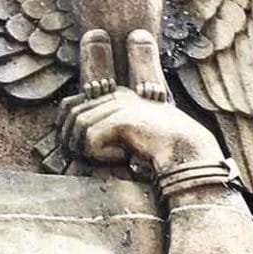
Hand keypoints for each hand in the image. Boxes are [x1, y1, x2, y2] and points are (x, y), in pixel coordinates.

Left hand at [56, 87, 222, 172]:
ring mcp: (120, 104)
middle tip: (90, 157)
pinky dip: (102, 155)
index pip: (70, 104)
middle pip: (71, 115)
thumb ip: (102, 131)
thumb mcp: (127, 135)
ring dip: (89, 149)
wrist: (188, 151)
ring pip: (79, 127)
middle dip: (71, 140)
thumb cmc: (159, 149)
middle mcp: (116, 96)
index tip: (73, 146)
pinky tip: (123, 157)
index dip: (64, 126)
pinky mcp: (121, 118)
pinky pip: (91, 140)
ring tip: (113, 157)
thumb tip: (68, 141)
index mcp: (116, 96)